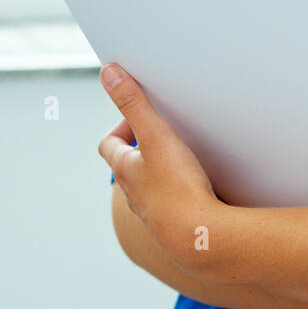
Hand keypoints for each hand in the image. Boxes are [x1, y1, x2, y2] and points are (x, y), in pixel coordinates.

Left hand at [97, 62, 226, 279]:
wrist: (199, 236)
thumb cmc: (176, 186)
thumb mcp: (155, 134)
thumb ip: (133, 102)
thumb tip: (109, 72)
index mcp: (125, 169)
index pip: (108, 144)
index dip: (120, 127)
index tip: (138, 116)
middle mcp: (134, 193)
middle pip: (128, 165)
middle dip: (141, 147)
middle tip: (162, 132)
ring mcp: (153, 211)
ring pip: (148, 186)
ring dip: (159, 170)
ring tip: (181, 157)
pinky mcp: (175, 224)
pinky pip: (170, 203)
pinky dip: (177, 191)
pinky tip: (198, 187)